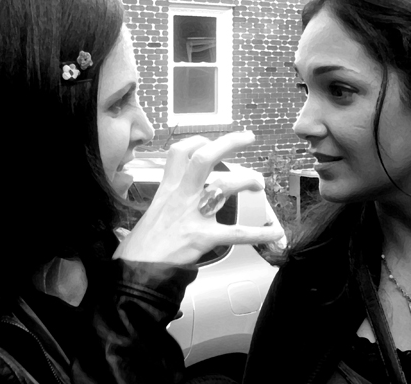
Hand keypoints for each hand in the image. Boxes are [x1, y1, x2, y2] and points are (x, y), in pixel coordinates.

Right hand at [113, 131, 285, 264]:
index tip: (210, 142)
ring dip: (247, 179)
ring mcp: (194, 215)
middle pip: (204, 158)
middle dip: (228, 143)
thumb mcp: (145, 217)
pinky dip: (259, 233)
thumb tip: (151, 216)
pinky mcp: (203, 237)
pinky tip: (274, 233)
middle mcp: (182, 196)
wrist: (136, 271)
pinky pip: (237, 233)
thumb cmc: (139, 248)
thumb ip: (158, 209)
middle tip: (247, 138)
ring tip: (259, 182)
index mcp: (167, 190)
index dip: (197, 141)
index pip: (179, 153)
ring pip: (224, 185)